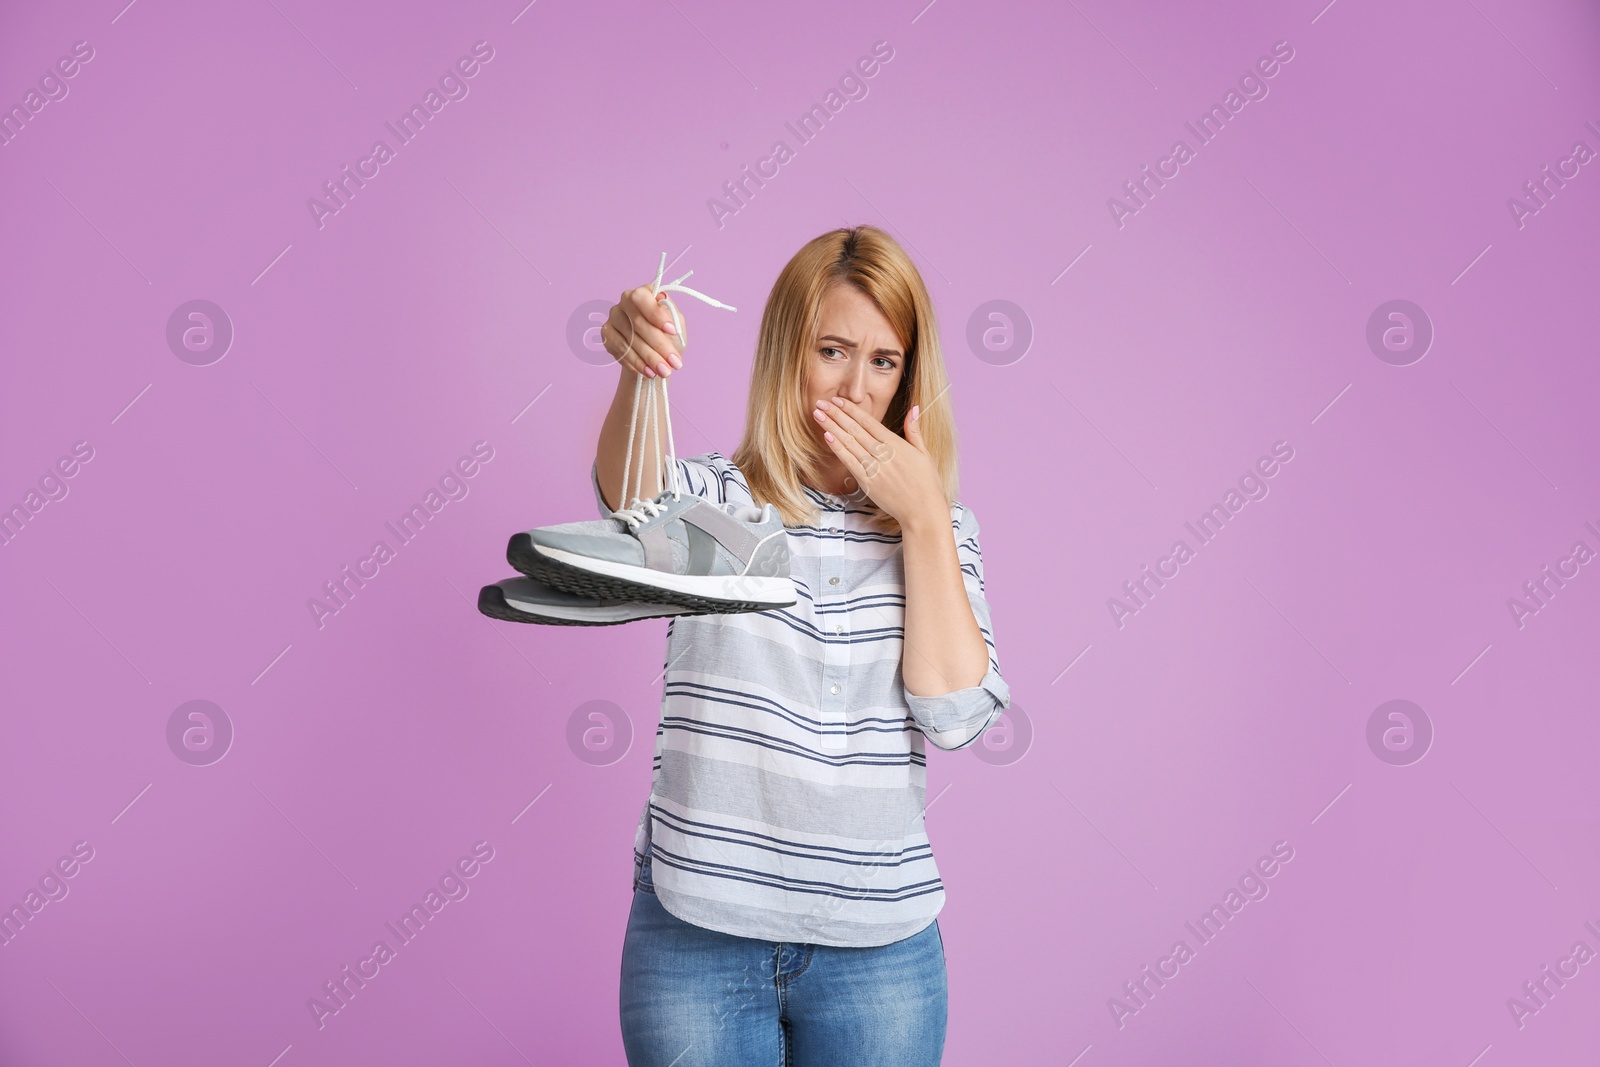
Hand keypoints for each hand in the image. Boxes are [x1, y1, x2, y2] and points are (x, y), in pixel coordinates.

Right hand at [600, 284, 683, 378]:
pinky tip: (649, 371)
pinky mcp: (607, 334)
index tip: (672, 331)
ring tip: (664, 371)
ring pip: (630, 340)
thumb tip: (667, 314)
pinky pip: (621, 350)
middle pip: (638, 323)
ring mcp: (614, 317)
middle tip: (674, 362)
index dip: (656, 314)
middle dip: (659, 345)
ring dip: (649, 358)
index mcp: (644, 293)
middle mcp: (625, 301)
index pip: (642, 297)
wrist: (655, 356)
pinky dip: (636, 363)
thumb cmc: (667, 336)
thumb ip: (673, 318)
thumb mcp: (677, 326)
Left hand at [812, 396, 945, 527]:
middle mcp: (883, 454)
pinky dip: (838, 449)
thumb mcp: (924, 453)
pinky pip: (849, 462)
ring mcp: (874, 468)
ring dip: (831, 428)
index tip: (838, 400)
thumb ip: (914, 430)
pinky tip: (827, 437)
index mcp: (896, 444)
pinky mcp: (867, 483)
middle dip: (836, 414)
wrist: (923, 511)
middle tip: (820, 402)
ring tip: (818, 415)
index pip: (868, 422)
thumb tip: (914, 408)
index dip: (851, 410)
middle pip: (855, 429)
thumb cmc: (926, 483)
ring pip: (849, 443)